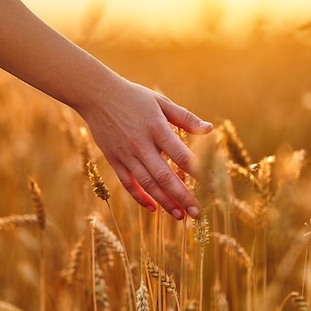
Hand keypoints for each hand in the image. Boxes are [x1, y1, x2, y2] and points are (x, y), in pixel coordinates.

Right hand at [78, 79, 211, 219]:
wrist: (96, 95)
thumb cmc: (133, 96)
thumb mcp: (160, 101)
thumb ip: (185, 117)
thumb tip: (209, 130)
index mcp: (157, 128)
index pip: (182, 156)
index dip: (199, 174)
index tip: (213, 188)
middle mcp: (141, 144)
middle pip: (165, 176)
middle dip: (183, 196)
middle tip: (198, 213)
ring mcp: (126, 154)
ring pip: (147, 183)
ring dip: (165, 201)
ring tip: (180, 215)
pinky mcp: (114, 159)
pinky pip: (127, 183)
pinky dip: (139, 197)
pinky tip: (152, 208)